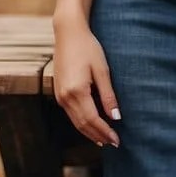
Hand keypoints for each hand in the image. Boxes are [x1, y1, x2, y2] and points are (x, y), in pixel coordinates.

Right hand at [53, 18, 120, 146]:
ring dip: (89, 132)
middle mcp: (65, 97)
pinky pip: (70, 114)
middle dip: (98, 135)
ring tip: (103, 139)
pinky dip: (81, 122)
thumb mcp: (102, 70)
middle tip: (113, 143)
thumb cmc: (88, 47)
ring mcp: (59, 95)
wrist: (68, 33)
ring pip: (75, 121)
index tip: (117, 140)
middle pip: (83, 124)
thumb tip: (116, 117)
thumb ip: (108, 95)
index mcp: (77, 91)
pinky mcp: (58, 92)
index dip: (105, 131)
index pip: (93, 119)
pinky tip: (90, 124)